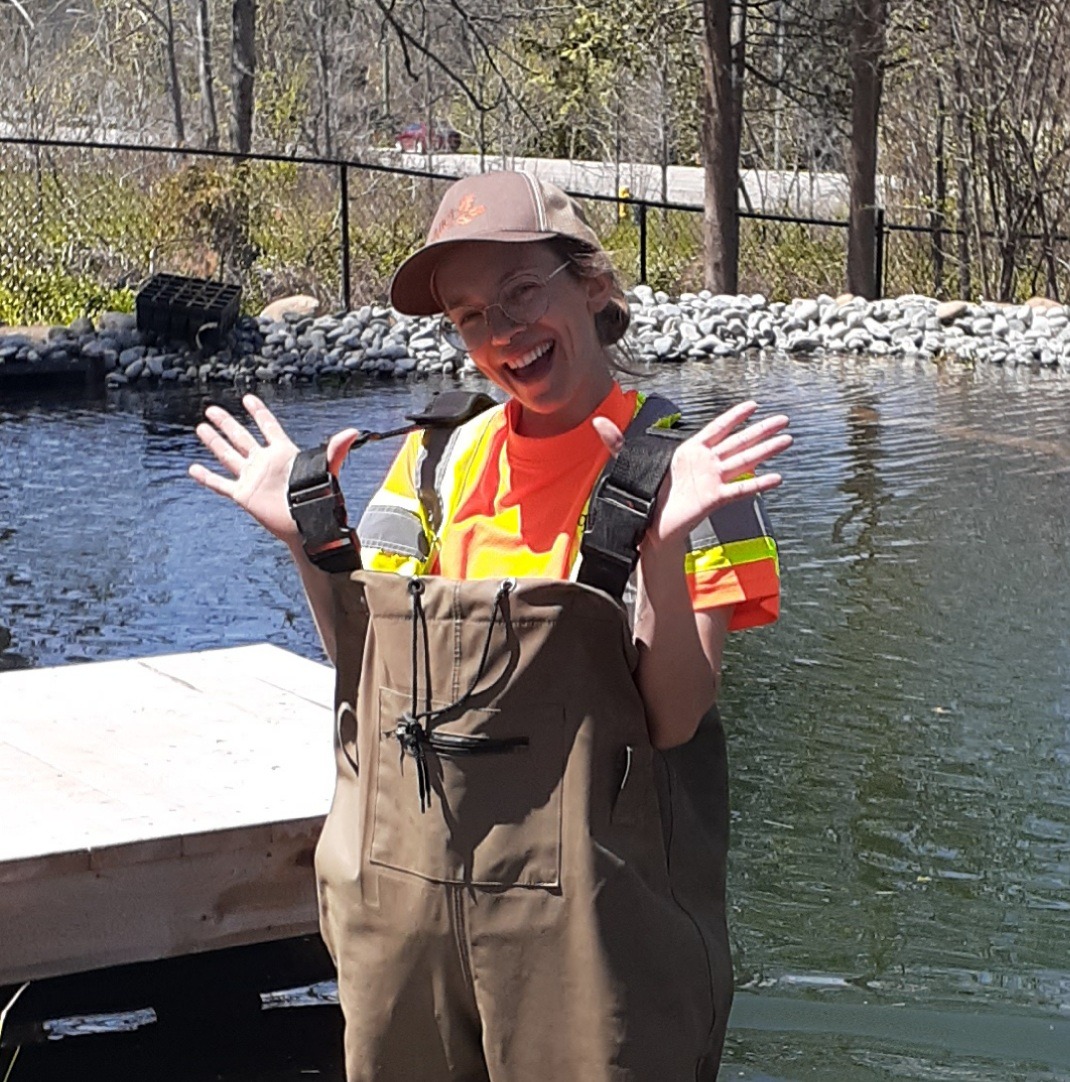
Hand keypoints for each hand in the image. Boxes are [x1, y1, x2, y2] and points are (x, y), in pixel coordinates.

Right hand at [188, 394, 360, 545]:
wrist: (308, 526)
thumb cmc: (319, 499)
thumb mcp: (328, 470)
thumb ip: (336, 450)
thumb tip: (353, 431)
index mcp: (283, 453)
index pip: (268, 427)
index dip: (258, 413)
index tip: (247, 399)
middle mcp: (264, 463)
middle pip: (241, 437)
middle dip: (227, 423)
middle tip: (212, 409)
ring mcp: (252, 478)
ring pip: (228, 456)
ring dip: (214, 442)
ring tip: (201, 428)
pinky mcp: (244, 495)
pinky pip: (221, 484)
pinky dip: (207, 477)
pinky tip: (193, 468)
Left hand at [592, 400, 790, 549]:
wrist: (647, 527)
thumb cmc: (643, 496)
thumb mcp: (628, 463)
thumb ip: (616, 441)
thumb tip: (596, 421)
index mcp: (689, 451)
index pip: (716, 429)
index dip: (734, 417)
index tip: (753, 405)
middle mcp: (705, 464)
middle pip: (738, 442)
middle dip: (760, 430)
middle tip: (783, 420)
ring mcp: (713, 480)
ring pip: (744, 460)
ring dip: (766, 450)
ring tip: (787, 440)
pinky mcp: (714, 498)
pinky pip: (740, 489)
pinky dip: (758, 483)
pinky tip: (776, 477)